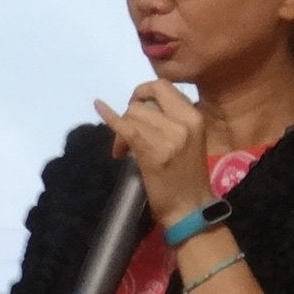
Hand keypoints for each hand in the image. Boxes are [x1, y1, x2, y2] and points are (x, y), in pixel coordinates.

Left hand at [92, 79, 213, 226]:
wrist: (190, 207)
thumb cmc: (187, 175)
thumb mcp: (189, 138)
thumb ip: (172, 118)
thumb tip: (143, 105)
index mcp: (194, 116)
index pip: (163, 86)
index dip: (144, 91)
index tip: (138, 105)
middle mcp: (184, 122)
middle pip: (143, 102)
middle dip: (130, 114)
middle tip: (128, 130)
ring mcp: (169, 137)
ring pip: (132, 116)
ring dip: (122, 130)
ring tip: (124, 150)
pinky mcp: (152, 152)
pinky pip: (124, 126)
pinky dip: (108, 116)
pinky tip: (98, 106)